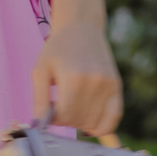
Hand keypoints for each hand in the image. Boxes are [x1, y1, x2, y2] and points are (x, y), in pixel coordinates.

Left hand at [32, 21, 122, 137]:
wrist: (81, 28)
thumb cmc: (57, 50)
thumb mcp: (40, 71)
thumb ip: (39, 101)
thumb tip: (39, 126)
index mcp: (74, 78)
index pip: (66, 116)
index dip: (55, 119)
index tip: (51, 110)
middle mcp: (95, 82)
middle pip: (79, 120)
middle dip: (66, 120)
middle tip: (60, 106)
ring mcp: (108, 85)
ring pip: (94, 122)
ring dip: (81, 122)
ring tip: (73, 107)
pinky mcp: (116, 86)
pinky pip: (113, 118)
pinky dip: (102, 126)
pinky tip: (90, 123)